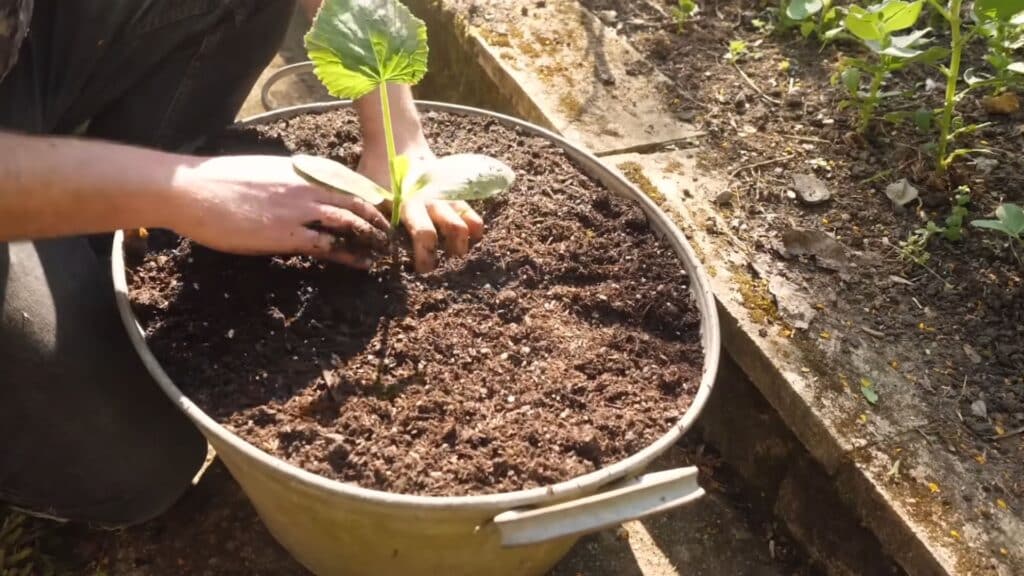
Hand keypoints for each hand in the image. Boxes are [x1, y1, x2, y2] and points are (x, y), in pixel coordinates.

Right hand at [169, 155, 389, 268]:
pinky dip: (351, 255)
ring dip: (371, 237)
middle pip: (358, 200)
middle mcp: (306, 185)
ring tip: (383, 250)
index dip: (370, 197)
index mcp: (301, 168)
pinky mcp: (287, 234)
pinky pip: (329, 245)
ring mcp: (298, 209)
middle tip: (390, 233)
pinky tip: (363, 263)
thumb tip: (298, 192)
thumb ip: (288, 181)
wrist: (191, 189)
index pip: (349, 181)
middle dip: (379, 218)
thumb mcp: (263, 171)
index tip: (383, 209)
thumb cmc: (219, 182)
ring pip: (351, 221)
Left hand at [355, 84, 483, 272]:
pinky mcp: (457, 191)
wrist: (396, 140)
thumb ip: (371, 219)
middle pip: (456, 231)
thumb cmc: (377, 171)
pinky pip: (473, 212)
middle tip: (441, 262)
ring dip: (466, 241)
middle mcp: (433, 200)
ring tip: (455, 250)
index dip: (426, 258)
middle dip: (452, 252)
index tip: (421, 269)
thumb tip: (370, 250)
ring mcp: (448, 195)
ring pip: (471, 222)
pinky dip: (473, 227)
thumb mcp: (367, 194)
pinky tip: (463, 237)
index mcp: (410, 203)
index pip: (425, 235)